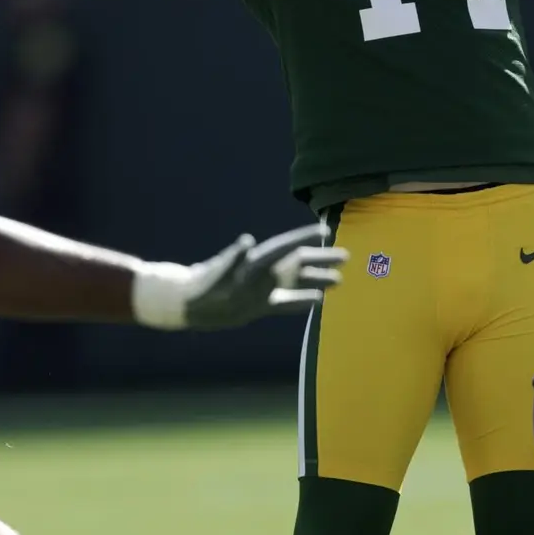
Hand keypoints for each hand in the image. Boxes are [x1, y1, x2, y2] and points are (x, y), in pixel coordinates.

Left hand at [133, 225, 346, 329]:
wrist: (186, 303)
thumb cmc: (200, 287)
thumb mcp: (217, 274)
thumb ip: (234, 259)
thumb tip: (249, 242)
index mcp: (255, 261)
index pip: (285, 246)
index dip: (305, 237)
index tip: (325, 230)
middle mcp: (262, 272)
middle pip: (296, 262)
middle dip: (321, 259)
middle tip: (346, 256)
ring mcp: (262, 288)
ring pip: (295, 281)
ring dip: (316, 280)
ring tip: (339, 280)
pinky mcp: (258, 305)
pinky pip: (285, 301)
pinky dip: (301, 299)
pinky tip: (318, 301)